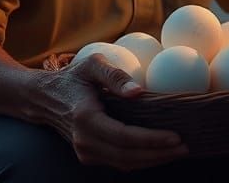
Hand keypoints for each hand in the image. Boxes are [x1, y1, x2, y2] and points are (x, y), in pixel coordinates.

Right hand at [35, 54, 188, 170]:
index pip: (124, 137)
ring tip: (177, 151)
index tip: (176, 137)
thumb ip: (114, 75)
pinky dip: (140, 160)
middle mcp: (84, 141)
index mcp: (86, 118)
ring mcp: (85, 151)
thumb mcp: (91, 65)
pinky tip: (158, 152)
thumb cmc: (72, 77)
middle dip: (159, 154)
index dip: (152, 140)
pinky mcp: (88, 155)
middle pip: (128, 156)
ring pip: (124, 164)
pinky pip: (118, 162)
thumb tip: (138, 91)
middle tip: (185, 147)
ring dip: (152, 160)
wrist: (42, 98)